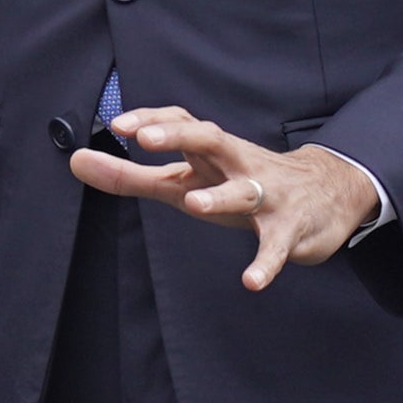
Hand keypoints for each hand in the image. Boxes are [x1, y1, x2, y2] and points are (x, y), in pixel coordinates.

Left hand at [68, 106, 377, 292]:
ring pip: (244, 190)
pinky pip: (276, 246)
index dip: (151, 120)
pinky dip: (266, 263)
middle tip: (145, 139)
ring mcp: (266, 194)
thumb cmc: (240, 183)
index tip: (118, 125)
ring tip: (193, 203)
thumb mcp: (186, 180)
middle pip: (209, 139)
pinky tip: (251, 281)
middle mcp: (236, 164)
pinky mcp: (290, 229)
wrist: (327, 193)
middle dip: (179, 137)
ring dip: (220, 196)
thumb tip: (76, 161)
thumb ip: (131, 176)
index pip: (181, 123)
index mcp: (211, 151)